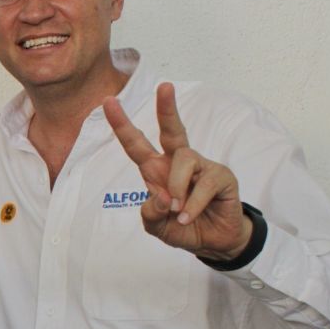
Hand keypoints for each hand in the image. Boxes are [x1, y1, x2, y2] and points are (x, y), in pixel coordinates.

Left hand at [105, 83, 251, 260]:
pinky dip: (192, 205)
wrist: (213, 241)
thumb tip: (160, 196)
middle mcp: (177, 163)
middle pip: (172, 130)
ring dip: (176, 187)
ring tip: (177, 210)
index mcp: (156, 170)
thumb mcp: (155, 226)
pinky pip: (204, 184)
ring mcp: (201, 167)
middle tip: (165, 86)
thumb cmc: (182, 227)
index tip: (108, 102)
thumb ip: (150, 213)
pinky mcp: (221, 176)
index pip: (136, 143)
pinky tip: (188, 216)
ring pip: (184, 159)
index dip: (121, 124)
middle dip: (166, 108)